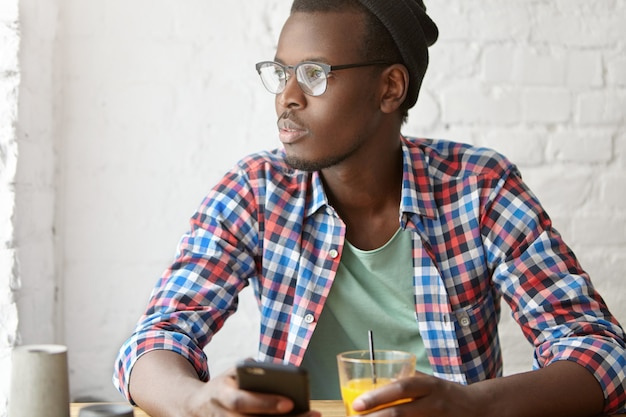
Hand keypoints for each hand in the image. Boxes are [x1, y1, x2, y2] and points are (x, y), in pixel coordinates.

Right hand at [129, 351, 320, 416]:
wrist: (193, 407)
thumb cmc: (223, 386)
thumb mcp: (232, 372)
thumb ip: (251, 370)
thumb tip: (278, 371)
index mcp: (220, 394)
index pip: (242, 401)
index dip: (265, 404)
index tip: (290, 402)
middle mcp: (221, 416)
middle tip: (311, 414)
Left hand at [351, 373, 480, 416]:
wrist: (478, 408)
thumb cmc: (446, 393)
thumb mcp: (429, 381)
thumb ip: (407, 380)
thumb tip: (377, 380)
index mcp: (429, 385)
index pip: (401, 388)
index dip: (378, 396)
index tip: (357, 404)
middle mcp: (434, 403)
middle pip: (401, 412)